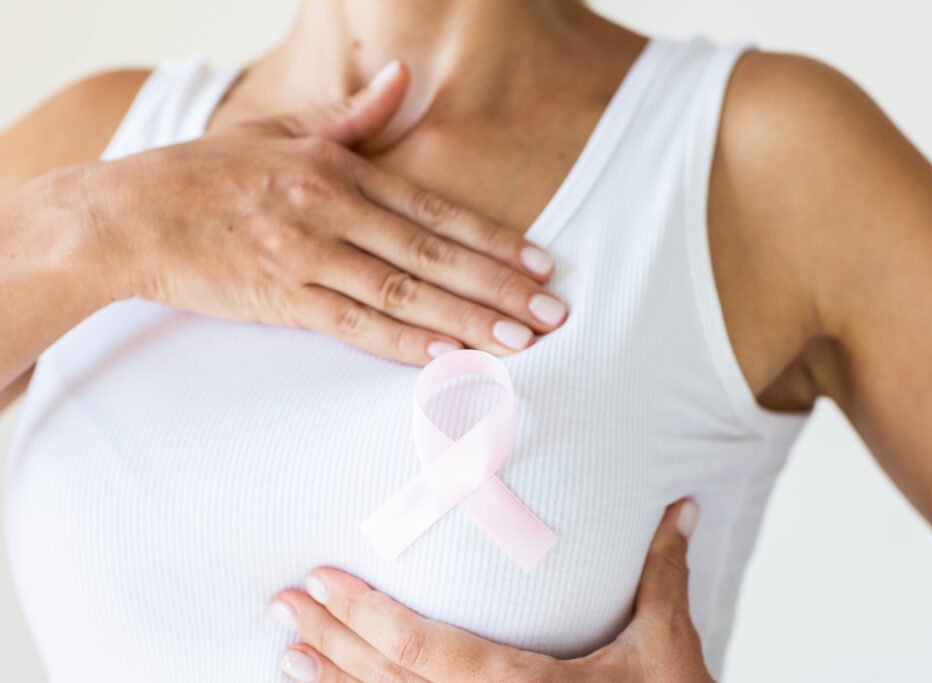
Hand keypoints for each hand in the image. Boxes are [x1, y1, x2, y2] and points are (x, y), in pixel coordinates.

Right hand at [74, 61, 567, 364]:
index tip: (540, 265)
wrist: (127, 214)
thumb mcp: (281, 131)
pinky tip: (449, 358)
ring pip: (404, 293)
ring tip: (520, 343)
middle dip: (500, 289)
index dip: (493, 241)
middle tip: (553, 315)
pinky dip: (405, 343)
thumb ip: (351, 119)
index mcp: (338, 170)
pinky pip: (355, 325)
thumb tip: (400, 80)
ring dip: (468, 321)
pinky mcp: (281, 298)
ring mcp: (307, 256)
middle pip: (434, 255)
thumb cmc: (207, 173)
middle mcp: (332, 210)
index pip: (435, 211)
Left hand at [269, 498, 711, 681]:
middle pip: (387, 680)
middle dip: (330, 638)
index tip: (322, 582)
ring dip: (333, 679)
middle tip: (283, 601)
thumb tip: (680, 506)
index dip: (365, 615)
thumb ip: (662, 573)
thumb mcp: (665, 647)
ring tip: (289, 648)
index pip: (421, 648)